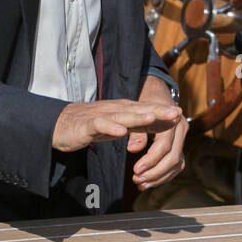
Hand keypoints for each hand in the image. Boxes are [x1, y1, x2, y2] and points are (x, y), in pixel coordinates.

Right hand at [52, 99, 180, 153]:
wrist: (60, 123)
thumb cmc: (90, 125)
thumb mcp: (117, 126)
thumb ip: (135, 127)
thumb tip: (157, 129)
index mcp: (123, 110)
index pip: (145, 109)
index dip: (162, 111)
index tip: (181, 113)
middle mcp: (114, 110)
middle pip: (138, 110)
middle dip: (158, 111)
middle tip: (176, 112)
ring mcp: (101, 116)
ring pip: (122, 116)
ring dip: (137, 116)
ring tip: (152, 117)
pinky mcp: (87, 125)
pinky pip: (100, 126)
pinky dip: (110, 128)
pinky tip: (120, 132)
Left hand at [129, 77, 187, 190]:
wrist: (157, 97)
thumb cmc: (144, 106)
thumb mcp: (137, 116)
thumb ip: (135, 132)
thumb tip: (133, 149)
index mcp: (172, 120)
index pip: (164, 146)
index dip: (150, 160)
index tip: (135, 170)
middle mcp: (181, 130)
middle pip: (173, 158)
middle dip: (155, 172)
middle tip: (137, 180)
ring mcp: (183, 139)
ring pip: (176, 164)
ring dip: (159, 177)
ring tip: (140, 184)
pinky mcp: (181, 147)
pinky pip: (176, 166)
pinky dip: (163, 176)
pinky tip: (149, 182)